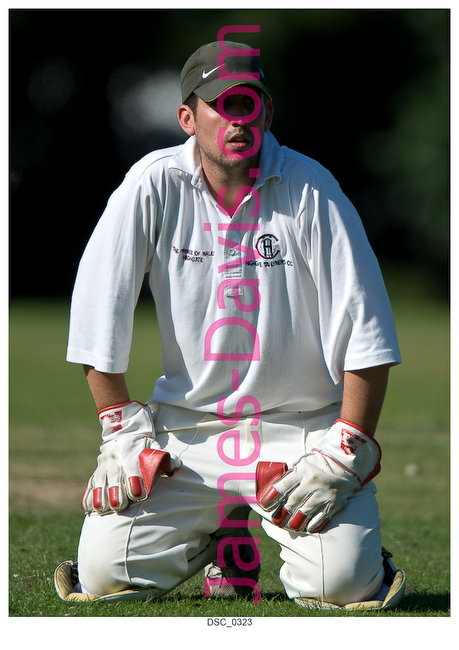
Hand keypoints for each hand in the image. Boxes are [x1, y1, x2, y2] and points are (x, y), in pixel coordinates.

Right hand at [82, 401, 181, 513]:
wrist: (124, 432)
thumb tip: (176, 466)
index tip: (138, 494)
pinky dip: (89, 496)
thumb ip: (166, 457)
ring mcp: (104, 465)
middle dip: (115, 492)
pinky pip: (91, 484)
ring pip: (99, 481)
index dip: (135, 481)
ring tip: (100, 509)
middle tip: (118, 506)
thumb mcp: (154, 447)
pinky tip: (88, 509)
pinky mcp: (97, 471)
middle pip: (114, 477)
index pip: (132, 468)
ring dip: (99, 496)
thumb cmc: (144, 446)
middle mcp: (115, 460)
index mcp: (130, 454)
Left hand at [256, 420, 380, 532]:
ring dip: (296, 521)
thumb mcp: (303, 463)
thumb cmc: (319, 462)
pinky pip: (322, 517)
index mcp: (301, 471)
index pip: (282, 486)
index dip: (271, 497)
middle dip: (282, 512)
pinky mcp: (335, 502)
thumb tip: (276, 488)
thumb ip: (291, 475)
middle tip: (276, 520)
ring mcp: (324, 493)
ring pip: (306, 512)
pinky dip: (314, 524)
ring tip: (290, 526)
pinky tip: (307, 528)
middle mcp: (312, 482)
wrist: (345, 461)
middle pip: (292, 501)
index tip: (264, 505)